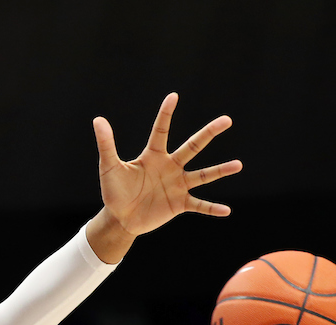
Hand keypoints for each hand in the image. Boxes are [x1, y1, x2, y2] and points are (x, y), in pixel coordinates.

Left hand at [87, 93, 241, 258]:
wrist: (120, 218)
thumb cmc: (114, 191)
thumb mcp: (109, 168)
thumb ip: (106, 145)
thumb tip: (98, 119)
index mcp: (153, 156)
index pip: (161, 131)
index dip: (166, 114)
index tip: (173, 95)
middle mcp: (170, 167)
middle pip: (192, 147)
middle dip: (209, 133)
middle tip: (227, 120)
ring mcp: (177, 185)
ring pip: (202, 175)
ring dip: (220, 171)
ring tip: (238, 165)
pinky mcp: (179, 204)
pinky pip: (199, 205)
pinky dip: (211, 208)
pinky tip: (226, 211)